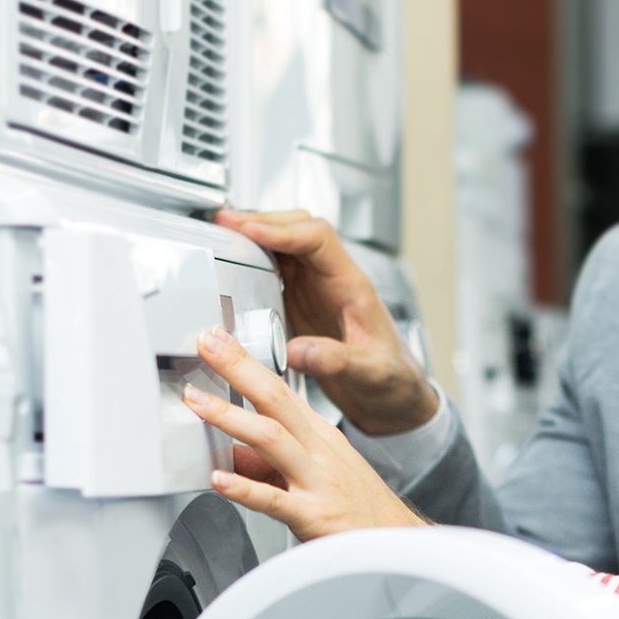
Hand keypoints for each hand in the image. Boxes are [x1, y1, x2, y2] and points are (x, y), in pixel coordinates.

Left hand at [186, 327, 427, 539]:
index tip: (217, 340)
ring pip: (272, 439)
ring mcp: (317, 481)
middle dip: (237, 368)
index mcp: (318, 436)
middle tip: (205, 346)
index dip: (246, 362)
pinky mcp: (314, 515)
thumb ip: (269, 462)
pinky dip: (244, 488)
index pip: (278, 389)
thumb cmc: (359, 507)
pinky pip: (274, 499)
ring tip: (197, 402)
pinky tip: (218, 479)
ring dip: (230, 416)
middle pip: (275, 399)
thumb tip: (229, 452)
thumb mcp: (316, 473)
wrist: (396, 540)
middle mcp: (318, 451)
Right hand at [213, 208, 438, 434]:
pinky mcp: (302, 305)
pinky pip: (276, 271)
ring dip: (254, 236)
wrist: (396, 397)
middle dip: (261, 222)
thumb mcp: (370, 374)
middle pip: (297, 230)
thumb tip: (297, 350)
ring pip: (284, 246)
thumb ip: (336, 360)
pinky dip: (253, 262)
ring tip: (222, 234)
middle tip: (224, 223)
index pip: (318, 239)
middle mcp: (332, 281)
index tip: (251, 232)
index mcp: (352, 286)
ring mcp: (315, 291)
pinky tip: (234, 264)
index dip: (283, 230)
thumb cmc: (393, 380)